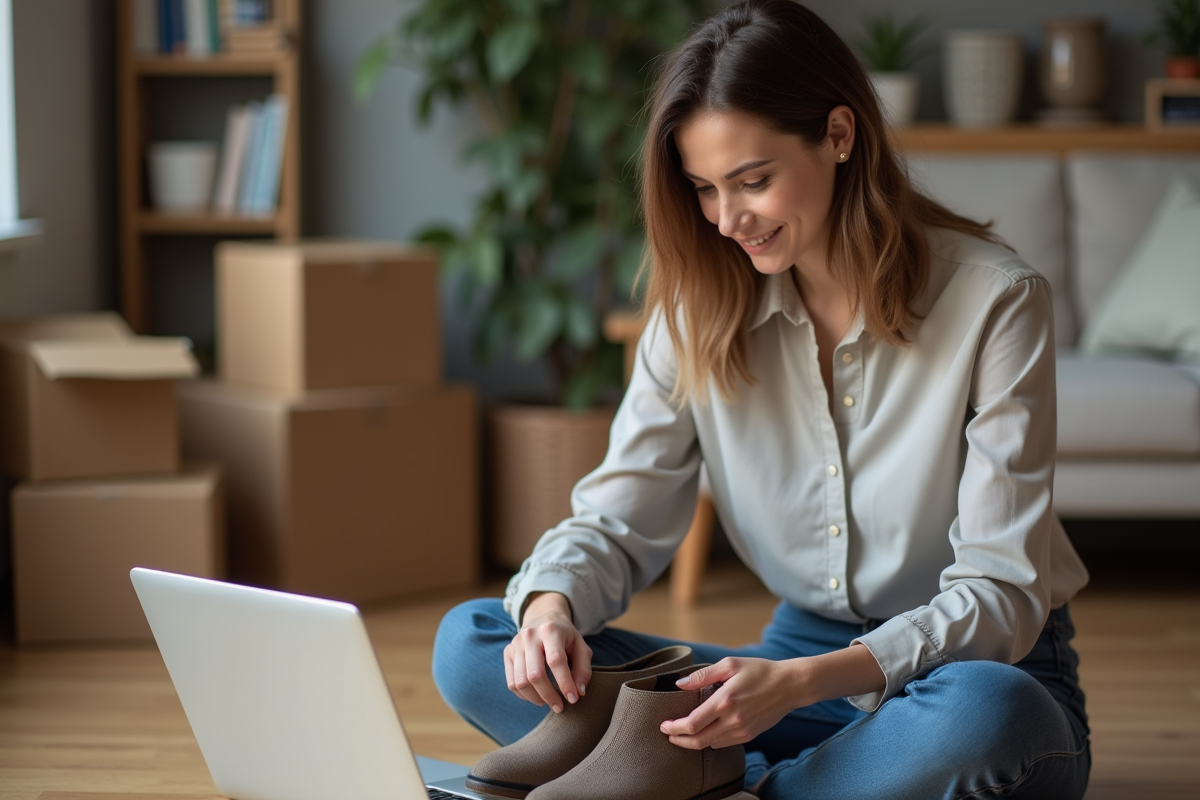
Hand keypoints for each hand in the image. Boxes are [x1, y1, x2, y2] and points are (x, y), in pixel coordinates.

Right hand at [504, 592, 592, 713]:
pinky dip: (524, 695)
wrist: (543, 618)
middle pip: (535, 675)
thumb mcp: (580, 646)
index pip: (555, 661)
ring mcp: (516, 644)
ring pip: (521, 682)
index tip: (573, 699)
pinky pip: (511, 682)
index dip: (565, 683)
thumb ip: (583, 668)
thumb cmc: (565, 636)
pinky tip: (536, 696)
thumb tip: (579, 692)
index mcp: (550, 630)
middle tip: (560, 707)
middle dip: (549, 696)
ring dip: (536, 698)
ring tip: (548, 702)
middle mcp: (529, 636)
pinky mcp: (508, 653)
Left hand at [659, 657, 799, 749]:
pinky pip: (723, 744)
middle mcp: (732, 720)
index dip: (674, 728)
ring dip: (693, 742)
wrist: (790, 685)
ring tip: (683, 734)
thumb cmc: (760, 671)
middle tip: (668, 734)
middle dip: (678, 740)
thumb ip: (702, 675)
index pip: (692, 723)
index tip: (664, 725)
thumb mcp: (730, 665)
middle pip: (698, 741)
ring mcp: (742, 730)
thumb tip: (680, 684)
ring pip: (710, 744)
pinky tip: (705, 732)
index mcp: (725, 701)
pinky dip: (710, 741)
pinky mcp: (749, 735)